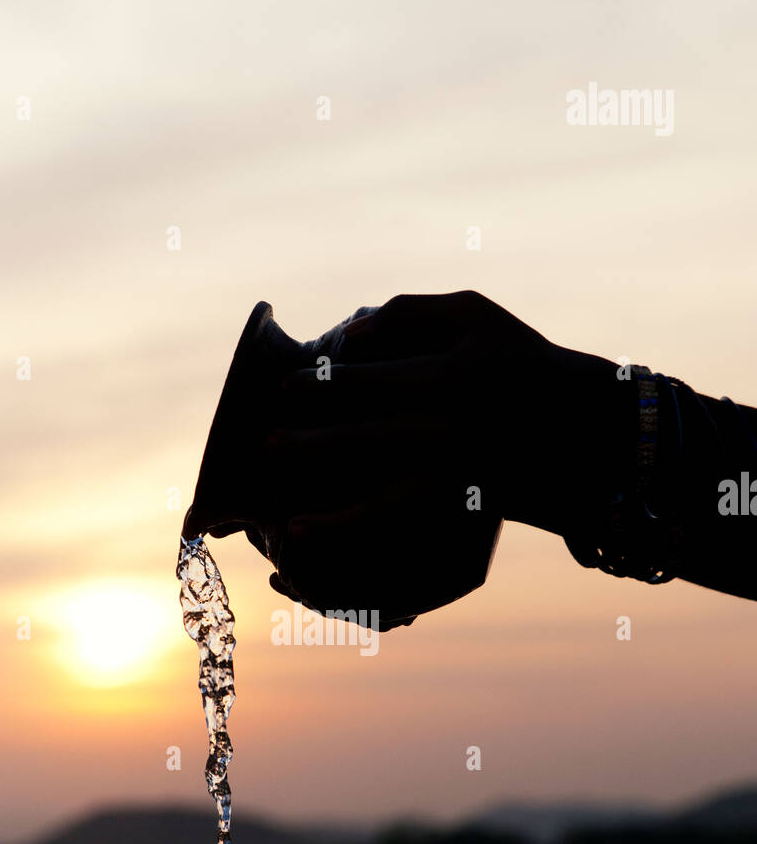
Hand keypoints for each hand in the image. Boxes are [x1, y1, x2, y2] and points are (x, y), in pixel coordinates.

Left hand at [256, 291, 559, 627]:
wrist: (578, 427)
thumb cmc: (516, 362)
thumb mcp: (475, 315)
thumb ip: (411, 311)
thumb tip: (349, 334)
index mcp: (452, 375)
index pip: (370, 377)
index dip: (321, 383)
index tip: (286, 386)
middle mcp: (450, 427)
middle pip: (362, 432)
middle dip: (307, 434)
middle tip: (265, 436)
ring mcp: (451, 471)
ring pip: (367, 482)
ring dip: (316, 478)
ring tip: (274, 470)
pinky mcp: (450, 503)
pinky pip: (386, 520)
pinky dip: (337, 527)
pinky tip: (295, 532)